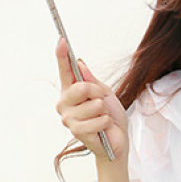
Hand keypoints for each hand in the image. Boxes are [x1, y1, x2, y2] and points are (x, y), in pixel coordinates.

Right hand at [55, 37, 128, 161]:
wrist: (118, 140)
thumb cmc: (111, 117)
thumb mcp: (106, 94)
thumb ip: (93, 81)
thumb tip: (81, 67)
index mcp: (71, 91)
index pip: (65, 71)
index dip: (63, 56)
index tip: (62, 41)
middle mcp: (65, 104)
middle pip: (82, 87)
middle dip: (98, 94)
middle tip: (103, 104)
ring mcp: (69, 118)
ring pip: (94, 105)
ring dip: (105, 112)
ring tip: (103, 118)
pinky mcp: (77, 132)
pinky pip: (98, 120)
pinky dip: (106, 123)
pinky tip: (103, 128)